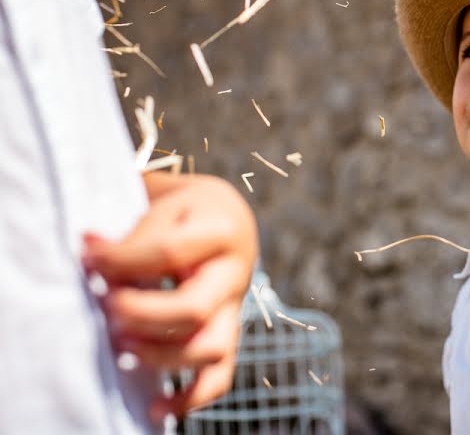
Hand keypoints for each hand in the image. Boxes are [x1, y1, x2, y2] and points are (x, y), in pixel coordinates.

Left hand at [82, 172, 257, 419]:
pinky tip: (156, 408)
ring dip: (160, 356)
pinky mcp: (228, 334)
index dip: (122, 260)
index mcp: (221, 231)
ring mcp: (234, 308)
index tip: (88, 258)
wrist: (225, 219)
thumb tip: (90, 253)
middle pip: (194, 309)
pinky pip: (220, 376)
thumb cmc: (185, 214)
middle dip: (141, 315)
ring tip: (123, 347)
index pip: (170, 252)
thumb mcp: (166, 206)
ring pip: (211, 348)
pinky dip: (190, 398)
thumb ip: (133, 235)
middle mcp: (235, 273)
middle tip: (109, 307)